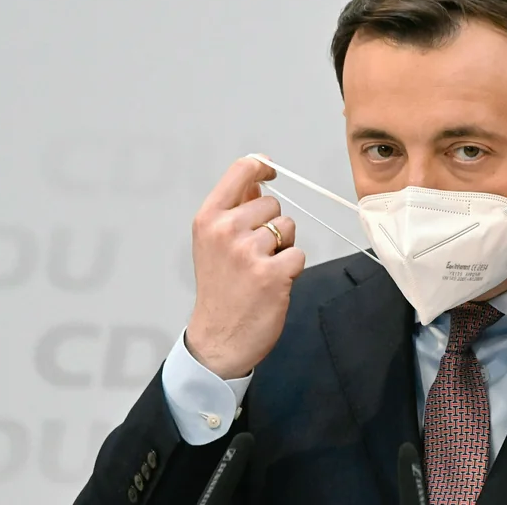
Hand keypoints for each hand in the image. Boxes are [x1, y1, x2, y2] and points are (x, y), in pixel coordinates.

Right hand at [184, 155, 305, 378]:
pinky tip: (273, 284)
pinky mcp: (272, 274)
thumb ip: (235, 210)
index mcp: (208, 219)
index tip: (270, 171)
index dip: (261, 167)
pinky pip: (298, 254)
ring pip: (288, 228)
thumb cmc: (219, 289)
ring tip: (262, 270)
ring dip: (283, 248)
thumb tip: (257, 181)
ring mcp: (249, 252)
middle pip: (272, 204)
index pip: (241, 172)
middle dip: (272, 226)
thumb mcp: (213, 244)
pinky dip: (292, 269)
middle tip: (255, 254)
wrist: (217, 338)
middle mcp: (226, 231)